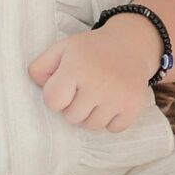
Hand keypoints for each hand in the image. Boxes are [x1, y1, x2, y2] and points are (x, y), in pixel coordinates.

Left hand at [28, 15, 159, 131]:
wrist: (130, 45)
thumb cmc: (90, 51)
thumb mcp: (62, 49)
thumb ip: (40, 67)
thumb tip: (40, 88)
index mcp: (76, 66)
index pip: (52, 101)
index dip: (56, 96)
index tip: (65, 86)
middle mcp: (98, 82)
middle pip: (72, 117)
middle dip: (74, 106)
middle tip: (84, 89)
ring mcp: (118, 96)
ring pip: (92, 125)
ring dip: (92, 114)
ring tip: (98, 95)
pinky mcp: (134, 105)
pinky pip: (113, 129)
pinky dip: (112, 120)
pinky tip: (113, 102)